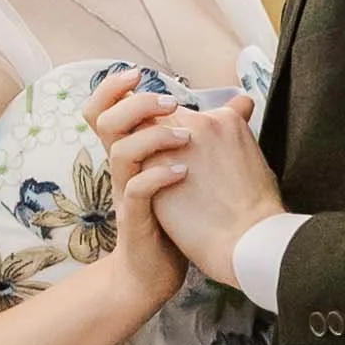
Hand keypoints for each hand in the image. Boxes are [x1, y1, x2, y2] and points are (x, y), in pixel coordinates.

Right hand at [92, 75, 191, 319]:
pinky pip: (137, 191)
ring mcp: (127, 194)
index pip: (104, 110)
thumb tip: (240, 103)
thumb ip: (204, 135)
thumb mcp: (187, 169)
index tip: (136, 73)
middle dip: (136, 104)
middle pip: (105, 122)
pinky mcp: (136, 220)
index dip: (111, 88)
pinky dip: (159, 176)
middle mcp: (123, 170)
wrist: (154, 271)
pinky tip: (184, 172)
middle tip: (171, 103)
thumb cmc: (175, 218)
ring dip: (153, 138)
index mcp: (131, 154)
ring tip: (187, 138)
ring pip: (120, 152)